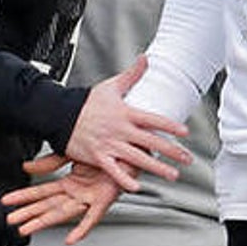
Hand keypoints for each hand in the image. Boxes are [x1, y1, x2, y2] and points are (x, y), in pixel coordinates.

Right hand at [2, 155, 124, 242]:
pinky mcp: (103, 201)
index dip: (23, 196)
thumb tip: (27, 165)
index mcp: (70, 183)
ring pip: (62, 213)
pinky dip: (82, 228)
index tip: (7, 201)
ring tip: (28, 228)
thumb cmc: (106, 154)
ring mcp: (88, 199)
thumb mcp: (72, 153)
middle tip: (11, 220)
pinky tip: (71, 238)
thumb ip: (50, 161)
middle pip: (47, 205)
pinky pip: (92, 217)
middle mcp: (77, 193)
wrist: (130, 150)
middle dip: (28, 213)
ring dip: (44, 221)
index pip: (41, 191)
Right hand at [65, 55, 190, 191]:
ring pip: (137, 158)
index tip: (185, 132)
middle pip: (150, 142)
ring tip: (172, 174)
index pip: (153, 120)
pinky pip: (113, 170)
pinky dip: (124, 179)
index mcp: (125, 113)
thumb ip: (132, 75)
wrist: (60, 114)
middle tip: (187, 158)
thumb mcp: (111, 86)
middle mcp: (120, 130)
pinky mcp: (98, 157)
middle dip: (171, 151)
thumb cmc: (86, 102)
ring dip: (156, 168)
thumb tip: (145, 59)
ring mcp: (109, 144)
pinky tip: (136, 186)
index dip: (170, 125)